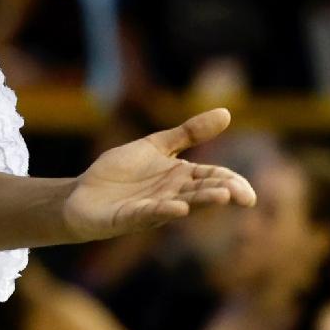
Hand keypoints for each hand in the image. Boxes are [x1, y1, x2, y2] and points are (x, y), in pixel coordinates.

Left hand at [61, 108, 255, 241]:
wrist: (82, 193)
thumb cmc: (121, 172)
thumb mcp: (155, 146)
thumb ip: (188, 132)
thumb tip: (226, 112)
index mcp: (181, 177)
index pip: (213, 178)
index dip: (231, 183)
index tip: (248, 192)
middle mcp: (172, 195)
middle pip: (201, 192)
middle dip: (221, 192)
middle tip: (241, 195)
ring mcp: (151, 208)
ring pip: (181, 204)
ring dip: (201, 201)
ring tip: (221, 197)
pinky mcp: (128, 217)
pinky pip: (148, 214)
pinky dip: (163, 210)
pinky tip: (178, 207)